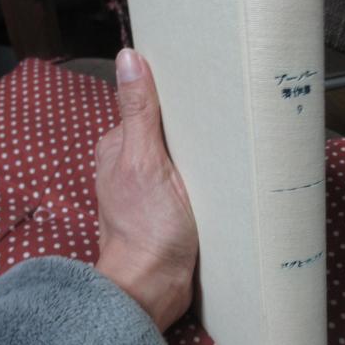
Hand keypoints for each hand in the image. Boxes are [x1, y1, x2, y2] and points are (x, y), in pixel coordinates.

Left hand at [95, 49, 197, 331]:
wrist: (154, 287)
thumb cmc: (148, 227)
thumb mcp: (144, 162)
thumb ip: (138, 112)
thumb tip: (128, 58)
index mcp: (117, 145)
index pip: (146, 105)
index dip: (172, 94)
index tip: (202, 84)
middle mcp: (128, 163)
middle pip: (163, 129)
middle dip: (189, 123)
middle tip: (223, 115)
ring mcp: (146, 186)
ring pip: (176, 153)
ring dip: (197, 149)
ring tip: (227, 141)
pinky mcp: (165, 206)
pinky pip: (185, 177)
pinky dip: (200, 171)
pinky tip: (220, 171)